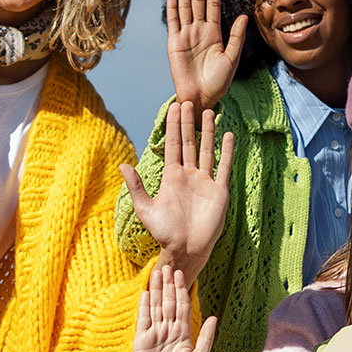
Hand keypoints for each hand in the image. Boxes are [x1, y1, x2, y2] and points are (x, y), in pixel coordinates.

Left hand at [121, 100, 234, 274]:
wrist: (186, 249)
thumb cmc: (164, 233)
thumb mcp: (146, 209)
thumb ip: (136, 187)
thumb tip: (123, 165)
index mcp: (171, 177)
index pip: (172, 145)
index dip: (173, 126)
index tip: (174, 107)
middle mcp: (189, 175)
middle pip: (188, 143)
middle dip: (188, 123)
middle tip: (189, 101)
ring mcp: (205, 182)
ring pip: (207, 151)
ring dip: (208, 132)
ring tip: (210, 112)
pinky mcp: (219, 191)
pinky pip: (223, 167)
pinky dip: (227, 152)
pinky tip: (229, 136)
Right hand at [131, 263, 216, 351]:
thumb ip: (206, 338)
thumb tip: (213, 317)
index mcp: (182, 332)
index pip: (182, 306)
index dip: (181, 290)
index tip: (181, 274)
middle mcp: (168, 330)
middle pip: (168, 302)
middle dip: (168, 285)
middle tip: (168, 265)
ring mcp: (154, 334)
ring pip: (156, 307)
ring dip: (156, 290)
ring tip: (156, 273)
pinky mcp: (141, 340)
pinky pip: (143, 319)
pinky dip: (144, 306)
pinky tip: (145, 292)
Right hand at [165, 0, 247, 111]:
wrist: (202, 97)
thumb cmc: (219, 82)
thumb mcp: (232, 58)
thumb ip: (237, 37)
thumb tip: (243, 15)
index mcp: (214, 32)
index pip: (213, 4)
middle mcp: (199, 30)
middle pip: (197, 0)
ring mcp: (186, 35)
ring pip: (185, 6)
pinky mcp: (174, 44)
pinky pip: (173, 21)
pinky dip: (172, 7)